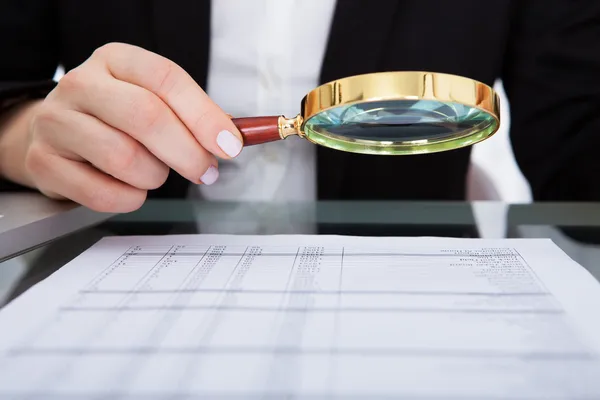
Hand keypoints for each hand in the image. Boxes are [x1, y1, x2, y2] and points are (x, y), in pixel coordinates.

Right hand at [23, 43, 242, 211]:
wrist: (54, 132)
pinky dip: (129, 199)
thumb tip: (231, 138)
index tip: (230, 145)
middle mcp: (81, 84)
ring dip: (154, 177)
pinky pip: (102, 194)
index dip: (205, 116)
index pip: (167, 80)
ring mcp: (56, 122)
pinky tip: (129, 189)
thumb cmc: (115, 118)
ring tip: (153, 173)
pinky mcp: (43, 163)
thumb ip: (191, 115)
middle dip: (187, 153)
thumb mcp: (152, 100)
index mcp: (115, 60)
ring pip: (124, 158)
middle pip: (146, 117)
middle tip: (205, 172)